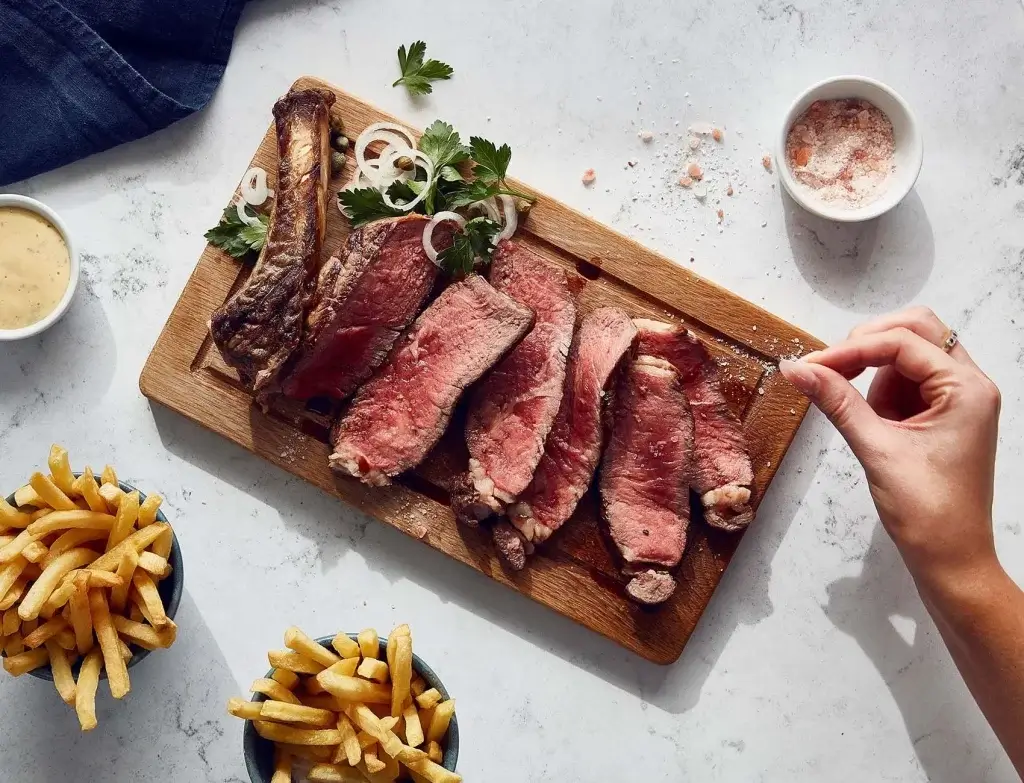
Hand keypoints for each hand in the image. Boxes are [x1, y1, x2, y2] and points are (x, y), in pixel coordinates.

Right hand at [779, 307, 1001, 583]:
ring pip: (909, 355)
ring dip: (874, 372)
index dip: (851, 349)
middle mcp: (969, 385)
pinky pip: (907, 382)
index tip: (809, 365)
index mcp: (967, 389)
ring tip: (862, 416)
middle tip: (829, 369)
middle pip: (915, 331)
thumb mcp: (876, 449)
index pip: (903, 342)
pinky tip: (872, 423)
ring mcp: (957, 399)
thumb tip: (796, 369)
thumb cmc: (927, 511)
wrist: (951, 559)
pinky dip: (881, 392)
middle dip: (868, 344)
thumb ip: (837, 401)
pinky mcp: (942, 415)